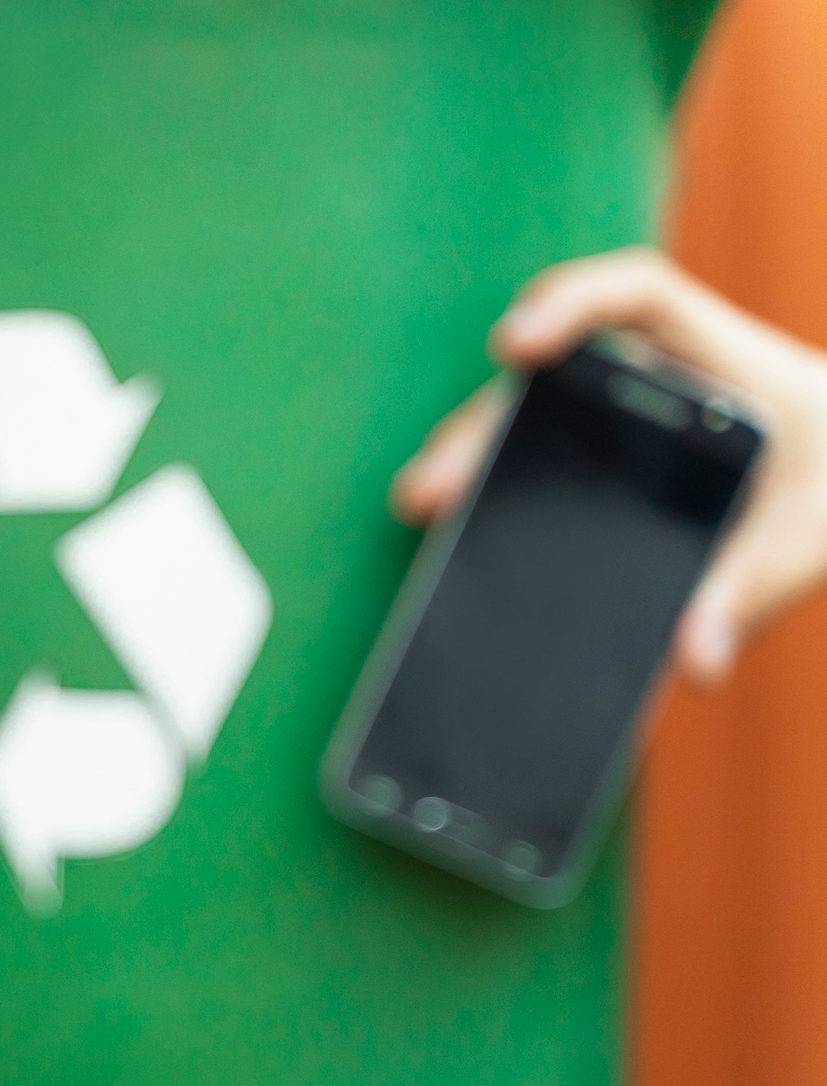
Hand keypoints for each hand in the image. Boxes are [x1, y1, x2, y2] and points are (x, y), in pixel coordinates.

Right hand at [391, 247, 826, 684]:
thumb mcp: (815, 531)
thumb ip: (758, 587)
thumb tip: (696, 663)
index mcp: (715, 359)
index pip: (638, 296)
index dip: (570, 305)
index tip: (512, 345)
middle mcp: (648, 376)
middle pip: (549, 381)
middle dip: (482, 426)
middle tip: (431, 487)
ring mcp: (615, 415)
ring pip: (528, 419)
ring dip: (471, 456)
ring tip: (423, 511)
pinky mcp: (599, 460)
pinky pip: (538, 459)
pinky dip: (495, 488)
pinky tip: (456, 533)